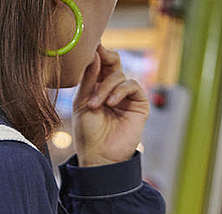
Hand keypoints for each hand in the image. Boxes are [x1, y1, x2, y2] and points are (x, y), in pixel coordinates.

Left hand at [73, 46, 149, 165]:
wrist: (99, 158)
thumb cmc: (87, 135)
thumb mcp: (82, 103)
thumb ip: (88, 79)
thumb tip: (95, 53)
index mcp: (98, 88)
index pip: (100, 63)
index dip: (97, 53)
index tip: (90, 46)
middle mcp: (113, 90)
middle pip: (113, 62)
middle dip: (106, 58)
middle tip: (97, 55)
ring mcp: (126, 97)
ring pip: (119, 75)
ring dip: (106, 88)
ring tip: (95, 106)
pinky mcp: (139, 105)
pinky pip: (132, 86)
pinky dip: (120, 91)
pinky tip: (110, 103)